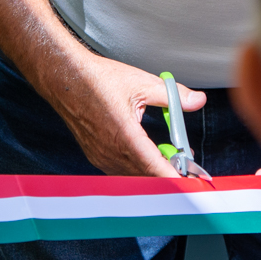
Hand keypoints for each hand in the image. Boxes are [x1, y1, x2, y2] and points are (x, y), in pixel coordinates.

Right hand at [44, 54, 205, 177]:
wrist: (64, 78)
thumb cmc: (97, 79)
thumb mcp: (142, 83)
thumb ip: (172, 96)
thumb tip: (197, 101)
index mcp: (124, 136)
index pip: (155, 169)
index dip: (175, 178)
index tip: (191, 181)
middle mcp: (110, 152)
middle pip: (147, 177)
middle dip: (168, 172)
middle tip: (187, 163)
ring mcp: (101, 156)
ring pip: (133, 175)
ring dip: (152, 170)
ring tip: (170, 155)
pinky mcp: (95, 155)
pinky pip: (120, 170)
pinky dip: (137, 167)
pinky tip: (146, 153)